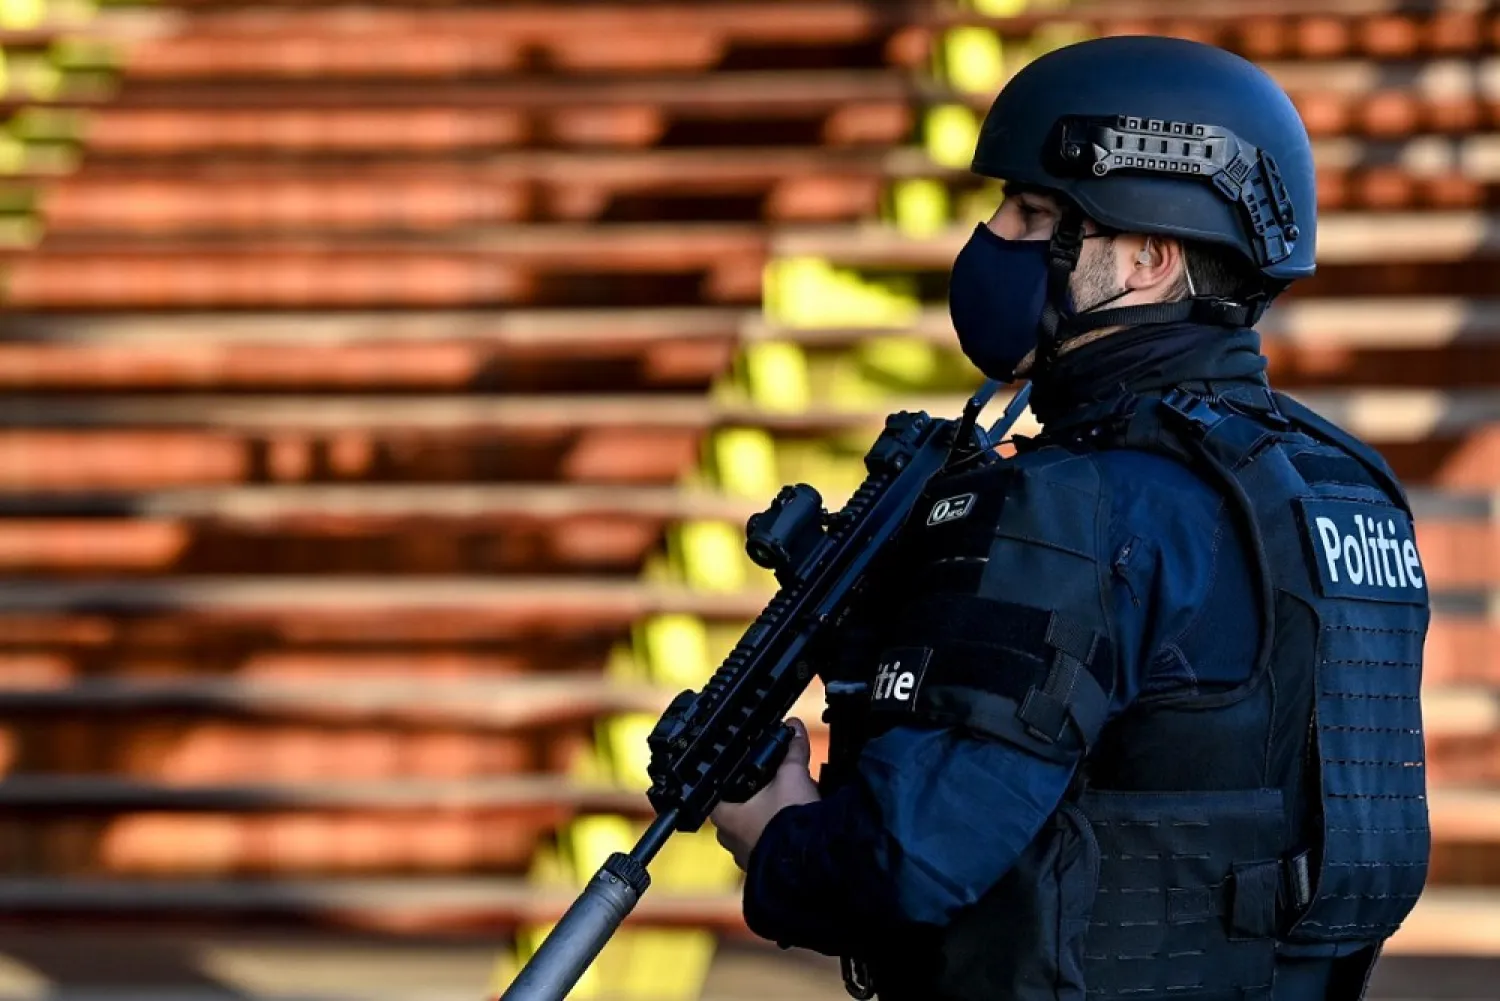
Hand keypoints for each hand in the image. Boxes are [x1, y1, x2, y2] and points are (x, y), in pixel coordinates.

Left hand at [710, 717, 820, 870]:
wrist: (812, 863)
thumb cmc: (790, 822)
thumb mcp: (793, 776)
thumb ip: (792, 751)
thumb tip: (794, 728)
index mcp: (725, 816)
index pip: (717, 792)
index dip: (732, 780)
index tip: (748, 774)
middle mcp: (730, 840)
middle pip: (737, 811)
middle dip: (757, 799)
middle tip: (776, 787)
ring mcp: (747, 859)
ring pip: (753, 832)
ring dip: (769, 821)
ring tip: (792, 807)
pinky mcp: (766, 872)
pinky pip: (768, 850)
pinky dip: (779, 839)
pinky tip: (798, 831)